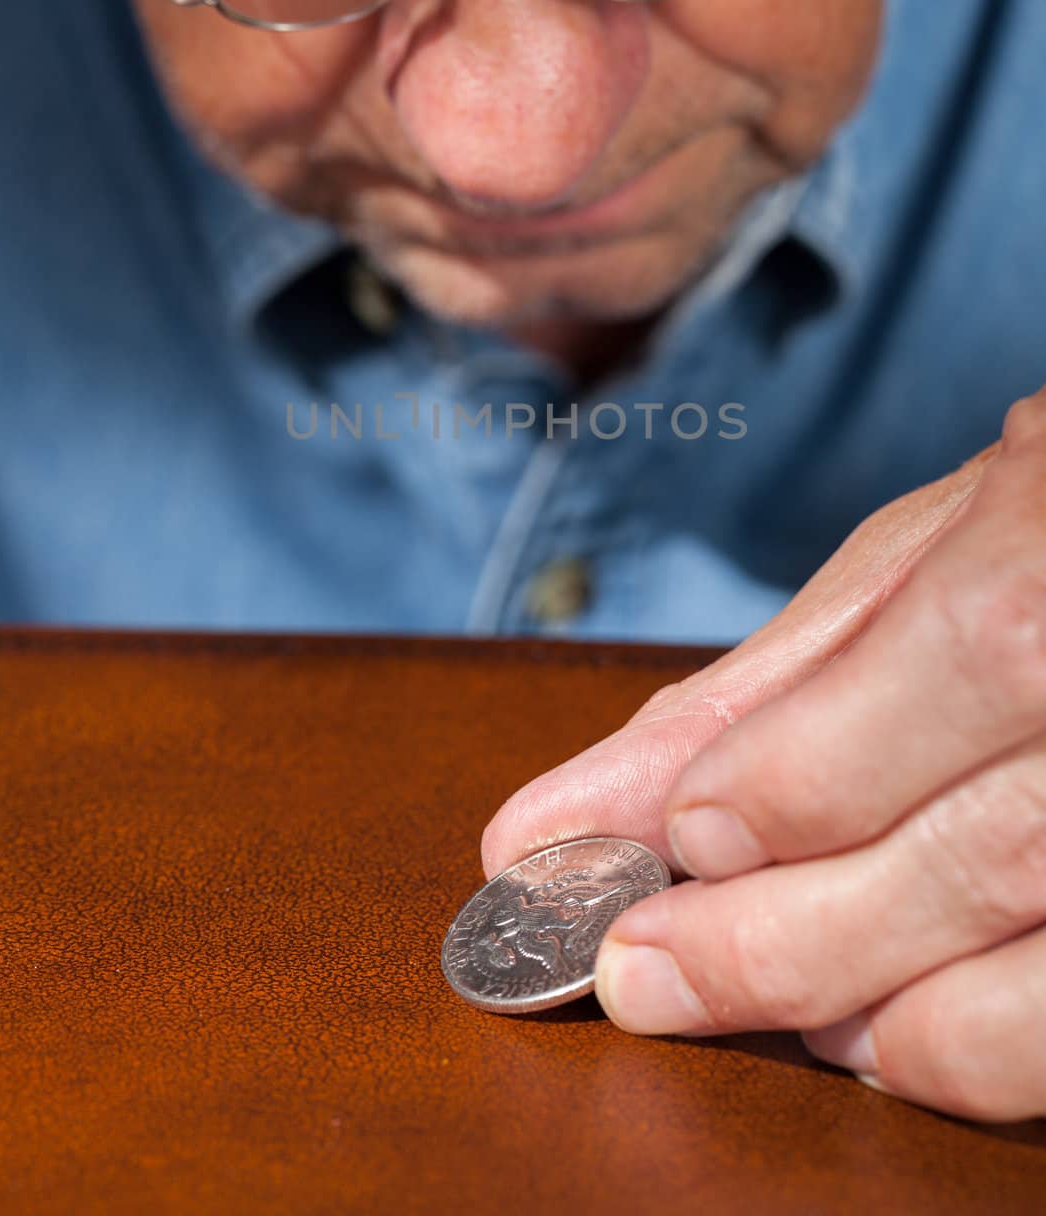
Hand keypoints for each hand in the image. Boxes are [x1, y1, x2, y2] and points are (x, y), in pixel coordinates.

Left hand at [483, 388, 1045, 1121]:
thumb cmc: (1045, 531)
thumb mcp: (922, 555)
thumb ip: (776, 676)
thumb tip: (582, 808)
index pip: (974, 659)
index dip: (813, 765)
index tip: (683, 833)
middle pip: (992, 848)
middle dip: (783, 931)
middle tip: (642, 968)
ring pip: (1045, 968)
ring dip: (873, 1004)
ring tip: (754, 999)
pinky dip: (975, 1051)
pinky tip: (878, 1027)